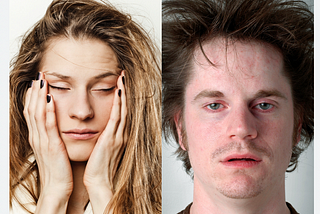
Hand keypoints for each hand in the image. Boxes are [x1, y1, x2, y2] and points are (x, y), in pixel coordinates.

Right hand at [23, 73, 72, 212]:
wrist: (57, 188)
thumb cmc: (58, 169)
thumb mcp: (53, 149)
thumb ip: (52, 136)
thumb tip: (55, 125)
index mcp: (38, 137)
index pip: (32, 112)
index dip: (33, 96)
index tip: (37, 82)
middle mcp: (37, 137)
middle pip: (32, 109)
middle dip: (34, 91)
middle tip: (38, 74)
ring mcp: (42, 141)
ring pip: (37, 113)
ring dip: (39, 95)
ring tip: (42, 80)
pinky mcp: (51, 146)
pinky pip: (48, 125)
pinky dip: (48, 111)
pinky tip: (51, 98)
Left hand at [83, 71, 126, 212]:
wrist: (100, 182)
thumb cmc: (99, 167)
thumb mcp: (103, 149)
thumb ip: (104, 137)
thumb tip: (101, 129)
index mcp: (118, 135)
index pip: (122, 112)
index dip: (122, 97)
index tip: (120, 84)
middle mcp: (121, 133)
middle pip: (125, 108)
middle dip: (124, 91)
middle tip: (124, 75)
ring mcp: (118, 135)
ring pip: (123, 109)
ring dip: (123, 93)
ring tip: (122, 78)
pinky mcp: (112, 138)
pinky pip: (117, 117)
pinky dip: (119, 104)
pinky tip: (119, 92)